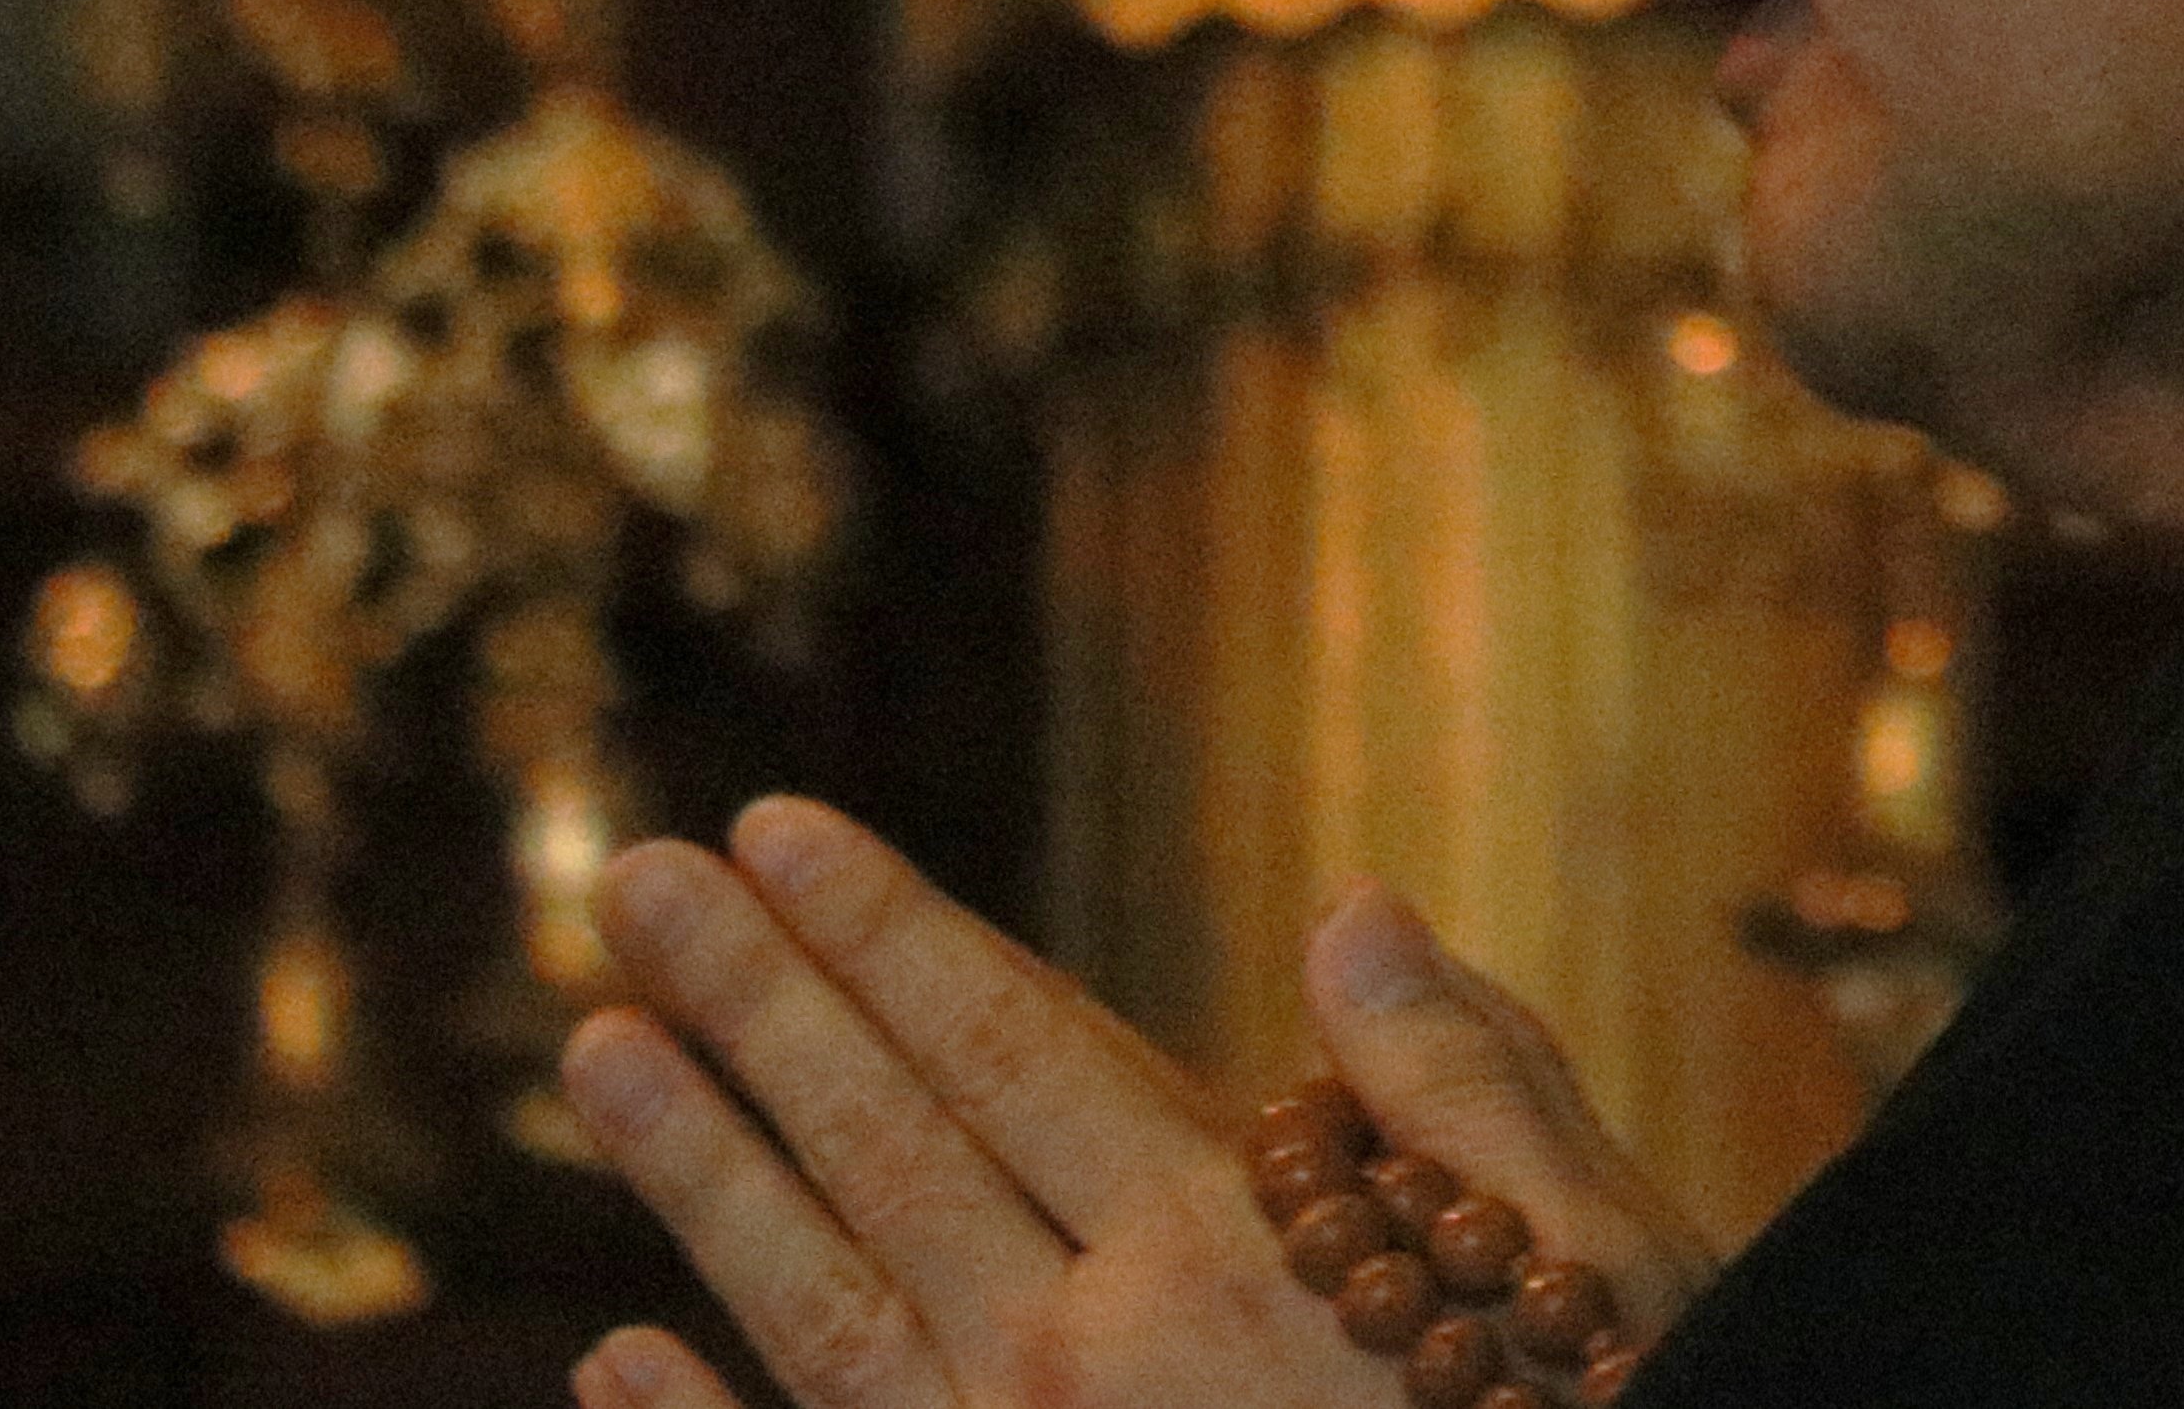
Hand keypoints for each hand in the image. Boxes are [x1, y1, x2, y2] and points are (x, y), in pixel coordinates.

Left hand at [562, 794, 1715, 1408]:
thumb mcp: (1592, 1245)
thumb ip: (1462, 1079)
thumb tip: (1351, 903)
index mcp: (1238, 1247)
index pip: (1012, 1047)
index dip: (888, 932)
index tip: (775, 828)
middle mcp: (1099, 1358)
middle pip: (889, 1147)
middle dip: (755, 1001)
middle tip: (633, 877)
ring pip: (821, 1306)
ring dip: (700, 1171)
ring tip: (592, 1047)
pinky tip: (612, 1362)